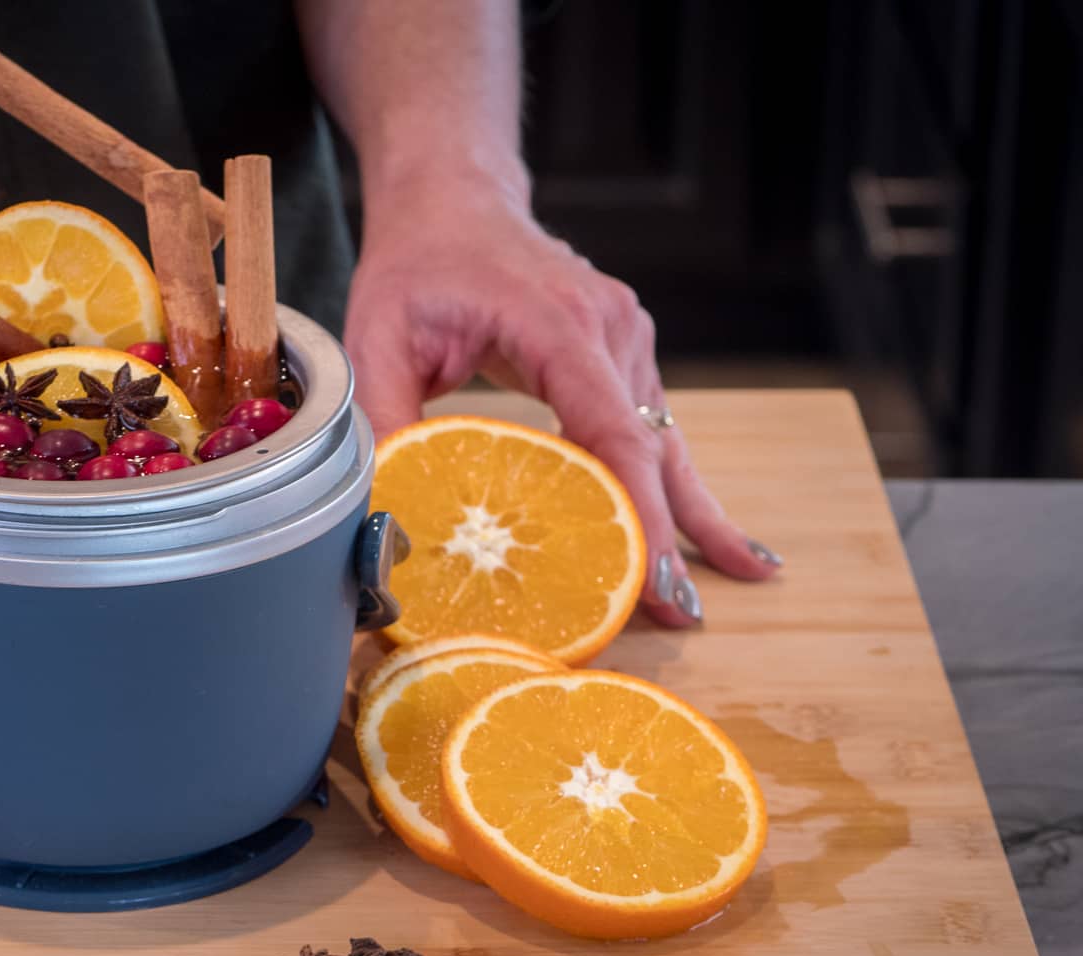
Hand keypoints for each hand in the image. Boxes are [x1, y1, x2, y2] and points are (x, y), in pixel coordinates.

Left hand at [344, 175, 781, 626]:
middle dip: (672, 532)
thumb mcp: (376, 338)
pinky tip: (707, 536)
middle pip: (651, 447)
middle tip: (683, 613)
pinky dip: (671, 485)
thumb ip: (383, 420)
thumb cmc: (416, 266)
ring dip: (686, 516)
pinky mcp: (624, 356)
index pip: (610, 430)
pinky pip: (650, 430)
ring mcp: (626, 340)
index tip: (651, 572)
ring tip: (720, 588)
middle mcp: (610, 330)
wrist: (453, 202)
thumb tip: (385, 508)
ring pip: (664, 443)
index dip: (635, 509)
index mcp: (557, 324)